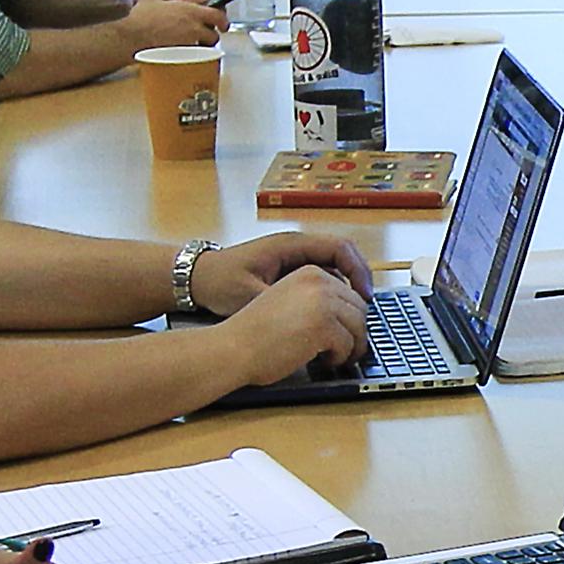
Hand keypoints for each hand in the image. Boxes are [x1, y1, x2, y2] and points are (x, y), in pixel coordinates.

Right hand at [122, 0, 223, 49]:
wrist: (132, 38)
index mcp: (190, 11)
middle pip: (214, 35)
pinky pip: (195, 59)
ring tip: (193, 46)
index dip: (222, 20)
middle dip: (211, 36)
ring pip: (206, 49)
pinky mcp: (183, 57)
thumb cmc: (141, 18)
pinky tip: (184, 56)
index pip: (218, 16)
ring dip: (203, 48)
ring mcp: (190, 43)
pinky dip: (193, 58)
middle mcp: (193, 27)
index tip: (221, 23)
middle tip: (204, 36)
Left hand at [190, 232, 374, 314]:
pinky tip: (332, 313)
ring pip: (332, 266)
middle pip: (342, 254)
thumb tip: (311, 317)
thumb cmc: (220, 282)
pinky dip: (332, 290)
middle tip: (367, 306)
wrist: (196, 278)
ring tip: (354, 312)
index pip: (338, 247)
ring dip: (346, 285)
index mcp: (290, 245)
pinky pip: (320, 274)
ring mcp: (292, 257)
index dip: (357, 270)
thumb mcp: (250, 295)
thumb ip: (281, 302)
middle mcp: (296, 247)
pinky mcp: (288, 270)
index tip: (364, 295)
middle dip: (358, 278)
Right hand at [222, 265, 368, 384]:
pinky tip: (322, 361)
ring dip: (350, 346)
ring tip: (333, 358)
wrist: (233, 348)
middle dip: (354, 333)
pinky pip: (348, 345)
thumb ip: (315, 302)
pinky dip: (340, 358)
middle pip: (359, 309)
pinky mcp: (323, 326)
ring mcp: (323, 302)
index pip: (349, 293)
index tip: (346, 333)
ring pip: (358, 327)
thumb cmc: (255, 333)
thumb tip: (348, 319)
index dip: (349, 318)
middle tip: (343, 351)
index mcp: (309, 273)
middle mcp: (319, 282)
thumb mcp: (288, 302)